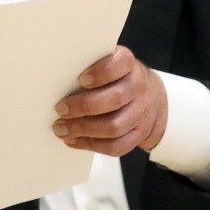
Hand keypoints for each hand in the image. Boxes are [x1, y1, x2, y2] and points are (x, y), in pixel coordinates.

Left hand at [52, 45, 167, 155]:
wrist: (152, 97)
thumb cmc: (117, 78)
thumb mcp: (108, 63)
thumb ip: (88, 65)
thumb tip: (56, 75)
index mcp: (128, 64)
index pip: (120, 64)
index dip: (101, 72)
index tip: (80, 79)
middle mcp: (138, 87)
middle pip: (115, 99)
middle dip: (83, 106)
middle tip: (60, 110)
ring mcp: (141, 112)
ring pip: (114, 127)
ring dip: (83, 129)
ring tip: (62, 129)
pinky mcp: (139, 134)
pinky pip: (116, 146)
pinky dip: (91, 145)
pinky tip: (73, 140)